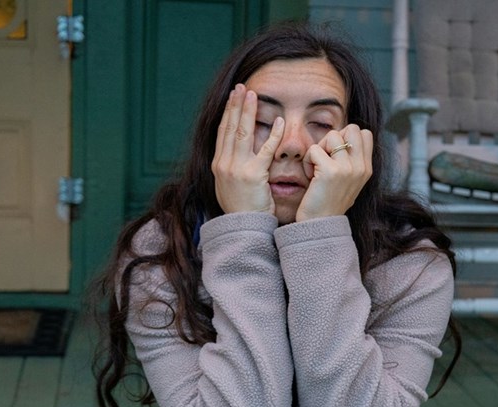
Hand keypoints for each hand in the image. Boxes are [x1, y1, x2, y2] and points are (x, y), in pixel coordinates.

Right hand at [212, 84, 284, 214]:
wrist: (243, 229)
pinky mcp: (252, 175)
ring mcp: (236, 169)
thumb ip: (234, 167)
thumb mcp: (231, 186)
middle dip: (235, 105)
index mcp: (218, 165)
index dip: (228, 113)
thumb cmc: (243, 210)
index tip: (233, 97)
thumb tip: (239, 154)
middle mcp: (224, 164)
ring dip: (248, 111)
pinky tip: (279, 121)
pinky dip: (272, 134)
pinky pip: (264, 150)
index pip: (223, 132)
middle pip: (230, 127)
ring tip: (252, 95)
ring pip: (242, 133)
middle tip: (241, 87)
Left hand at [297, 124, 373, 221]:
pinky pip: (314, 149)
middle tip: (326, 158)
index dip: (346, 138)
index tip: (336, 156)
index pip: (365, 133)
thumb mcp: (349, 182)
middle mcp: (361, 167)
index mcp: (367, 169)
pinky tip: (310, 176)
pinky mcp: (331, 171)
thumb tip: (344, 136)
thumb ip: (352, 161)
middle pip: (351, 128)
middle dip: (334, 138)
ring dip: (319, 148)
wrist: (320, 225)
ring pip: (332, 135)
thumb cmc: (329, 203)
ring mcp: (348, 169)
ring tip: (317, 168)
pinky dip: (307, 161)